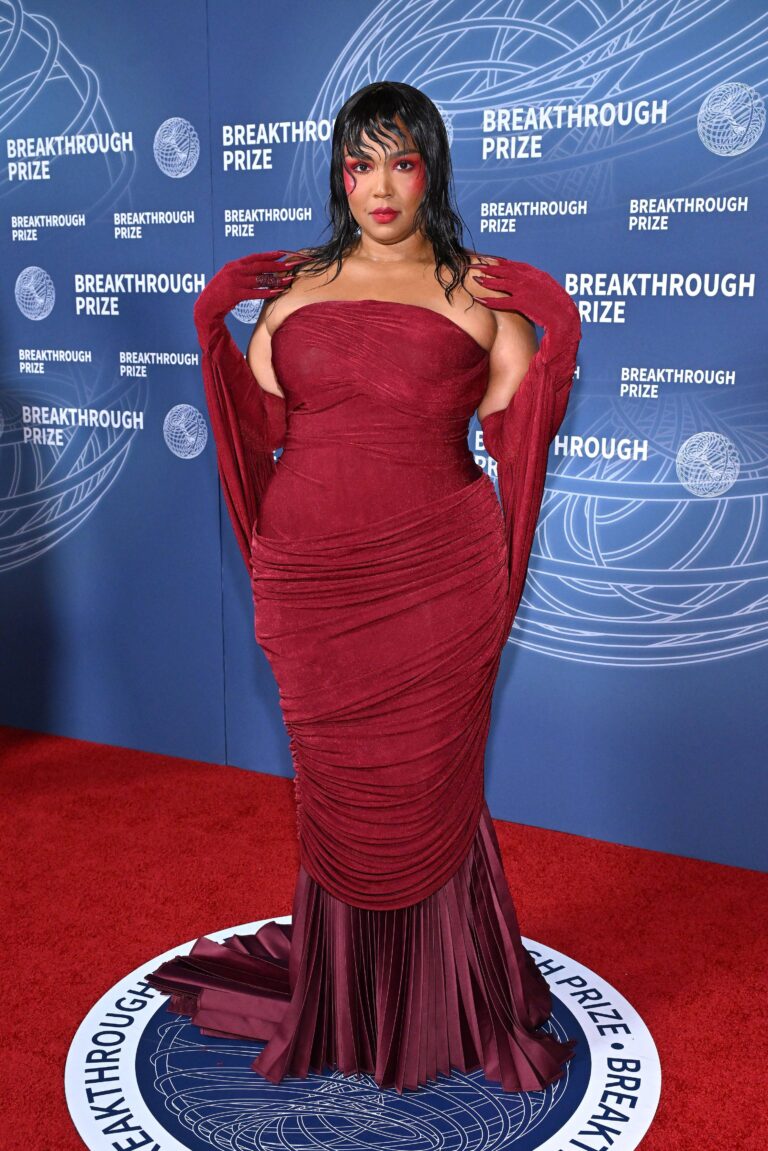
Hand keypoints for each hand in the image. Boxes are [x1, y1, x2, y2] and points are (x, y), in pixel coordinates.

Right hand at [193, 249, 310, 348]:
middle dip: (277, 265)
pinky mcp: (234, 295)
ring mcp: (234, 282)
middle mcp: (234, 271)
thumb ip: (242, 274)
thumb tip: (260, 272)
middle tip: (291, 265)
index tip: (282, 253)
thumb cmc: (220, 294)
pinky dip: (267, 292)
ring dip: (276, 280)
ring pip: (259, 279)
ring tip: (289, 280)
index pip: (254, 257)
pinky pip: (255, 293)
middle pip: (260, 266)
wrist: (205, 306)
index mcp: (233, 265)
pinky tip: (277, 292)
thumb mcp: (229, 279)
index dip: (269, 255)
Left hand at [468, 257, 579, 348]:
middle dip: (488, 267)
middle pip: (504, 270)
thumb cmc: (559, 307)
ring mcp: (526, 290)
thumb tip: (528, 285)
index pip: (514, 265)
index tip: (488, 261)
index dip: (499, 263)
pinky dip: (490, 301)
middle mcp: (530, 279)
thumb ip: (537, 285)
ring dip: (486, 282)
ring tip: (474, 280)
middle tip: (475, 265)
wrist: (566, 317)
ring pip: (501, 283)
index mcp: (537, 274)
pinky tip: (479, 301)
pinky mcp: (523, 303)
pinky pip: (502, 302)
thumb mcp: (549, 290)